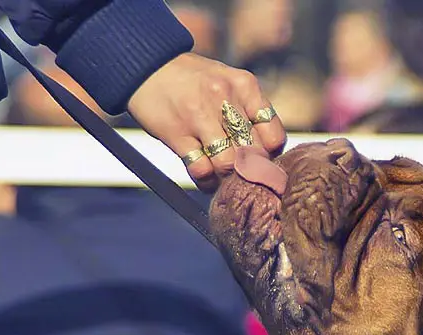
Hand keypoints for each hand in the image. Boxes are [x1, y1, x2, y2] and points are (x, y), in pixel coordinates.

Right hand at [127, 53, 287, 191]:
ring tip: (223, 176)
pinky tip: (206, 176)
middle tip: (244, 175)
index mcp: (244, 85)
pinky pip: (201, 169)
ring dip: (227, 177)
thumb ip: (248, 111)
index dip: (270, 156)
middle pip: (253, 153)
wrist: (148, 66)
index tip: (262, 161)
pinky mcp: (176, 133)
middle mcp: (225, 98)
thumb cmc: (193, 80)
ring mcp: (199, 116)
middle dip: (250, 170)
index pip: (274, 136)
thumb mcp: (228, 82)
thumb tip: (267, 153)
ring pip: (228, 163)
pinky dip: (206, 180)